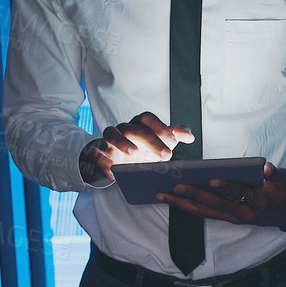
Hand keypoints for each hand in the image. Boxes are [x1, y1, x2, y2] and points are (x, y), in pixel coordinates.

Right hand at [79, 110, 194, 182]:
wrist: (117, 161)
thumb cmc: (141, 149)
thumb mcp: (158, 143)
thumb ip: (173, 136)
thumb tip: (189, 135)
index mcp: (139, 124)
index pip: (149, 119)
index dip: (161, 128)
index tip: (174, 142)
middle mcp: (124, 128)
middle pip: (136, 127)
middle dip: (152, 139)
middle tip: (166, 155)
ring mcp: (109, 139)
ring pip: (112, 133)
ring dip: (123, 142)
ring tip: (134, 153)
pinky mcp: (98, 151)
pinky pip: (95, 150)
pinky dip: (100, 158)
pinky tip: (110, 167)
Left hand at [155, 161, 285, 225]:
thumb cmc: (284, 189)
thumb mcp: (285, 179)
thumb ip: (274, 173)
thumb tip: (266, 168)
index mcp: (259, 201)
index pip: (241, 193)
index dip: (227, 187)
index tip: (212, 179)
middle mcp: (244, 213)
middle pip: (215, 205)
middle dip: (195, 196)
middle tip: (175, 186)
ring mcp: (234, 217)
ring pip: (205, 212)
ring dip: (183, 204)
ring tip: (163, 194)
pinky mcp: (228, 218)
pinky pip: (205, 214)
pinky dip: (188, 207)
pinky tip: (172, 199)